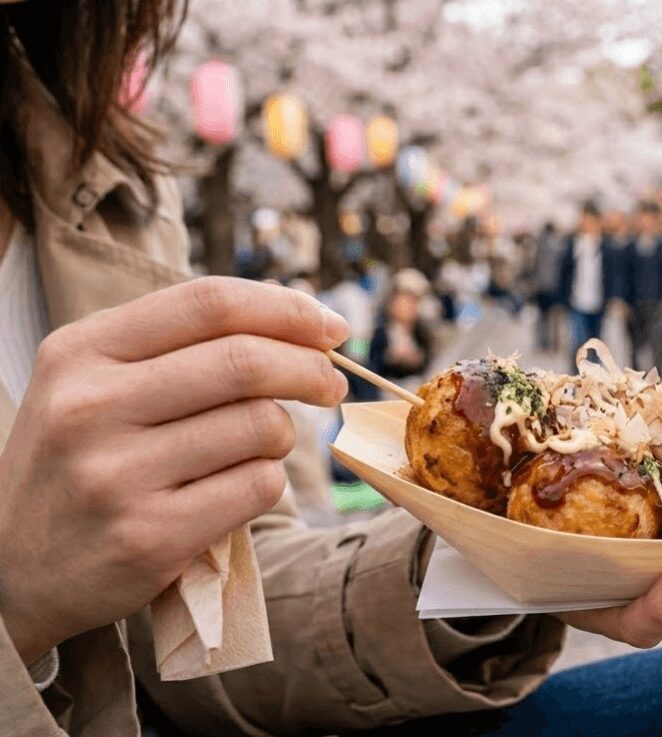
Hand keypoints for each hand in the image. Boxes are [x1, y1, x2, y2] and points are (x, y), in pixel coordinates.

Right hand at [0, 277, 348, 664]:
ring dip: (285, 434)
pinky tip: (236, 491)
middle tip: (330, 385)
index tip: (331, 326)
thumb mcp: (94, 385)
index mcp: (80, 352)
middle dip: (310, 369)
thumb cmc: (80, 462)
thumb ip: (181, 347)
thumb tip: (307, 323)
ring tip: (261, 446)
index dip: (288, 309)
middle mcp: (90, 406)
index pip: (209, 302)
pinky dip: (267, 483)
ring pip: (262, 426)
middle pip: (246, 361)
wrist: (10, 571)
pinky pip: (257, 487)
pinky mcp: (149, 537)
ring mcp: (117, 475)